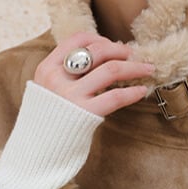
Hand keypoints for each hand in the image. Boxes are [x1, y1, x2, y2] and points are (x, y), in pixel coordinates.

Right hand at [34, 32, 153, 116]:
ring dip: (134, 67)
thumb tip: (101, 57)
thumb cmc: (50, 120)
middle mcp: (58, 77)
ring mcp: (71, 95)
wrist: (40, 150)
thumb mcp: (48, 89)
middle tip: (135, 56)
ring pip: (111, 70)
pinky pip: (115, 97)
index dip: (101, 39)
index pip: (77, 39)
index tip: (115, 46)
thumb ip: (66, 73)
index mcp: (48, 67)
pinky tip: (142, 91)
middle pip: (98, 51)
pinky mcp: (85, 113)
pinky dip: (132, 92)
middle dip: (121, 51)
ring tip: (148, 70)